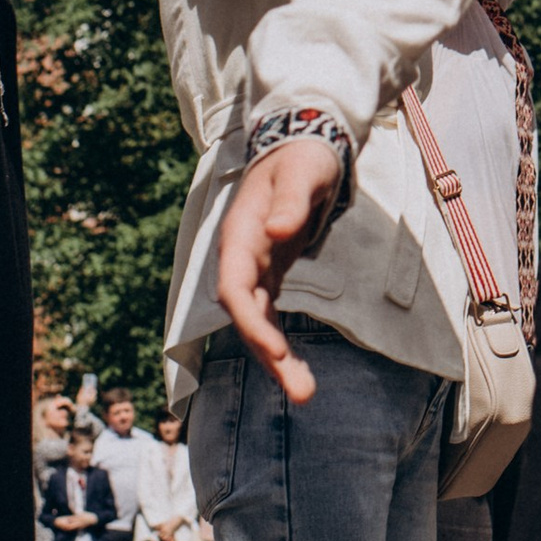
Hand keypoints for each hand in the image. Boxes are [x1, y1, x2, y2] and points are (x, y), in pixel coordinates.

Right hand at [215, 140, 345, 404]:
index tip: (277, 352)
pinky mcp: (270, 274)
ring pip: (258, 323)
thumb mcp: (301, 173)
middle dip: (269, 356)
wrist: (302, 146)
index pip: (236, 289)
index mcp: (241, 236)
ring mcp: (254, 269)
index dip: (252, 323)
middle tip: (301, 392)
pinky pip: (270, 317)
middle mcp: (241, 259)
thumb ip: (290, 202)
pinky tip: (297, 372)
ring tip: (304, 394)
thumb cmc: (302, 158)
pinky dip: (281, 343)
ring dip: (276, 360)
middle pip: (247, 316)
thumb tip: (278, 232)